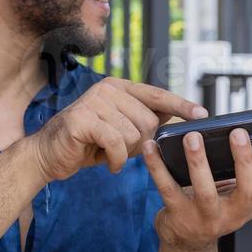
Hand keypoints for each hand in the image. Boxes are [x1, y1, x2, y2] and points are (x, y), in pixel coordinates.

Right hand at [30, 79, 207, 181]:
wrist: (48, 155)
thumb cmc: (89, 144)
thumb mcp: (121, 129)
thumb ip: (144, 120)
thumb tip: (177, 117)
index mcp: (120, 88)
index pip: (158, 95)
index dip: (181, 105)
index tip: (203, 114)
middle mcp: (108, 89)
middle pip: (149, 121)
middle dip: (141, 144)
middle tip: (122, 150)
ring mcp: (94, 102)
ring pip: (134, 135)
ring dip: (126, 153)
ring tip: (110, 154)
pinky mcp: (82, 119)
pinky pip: (117, 144)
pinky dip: (116, 160)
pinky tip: (108, 164)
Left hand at [145, 127, 251, 251]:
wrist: (187, 243)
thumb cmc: (212, 208)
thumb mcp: (234, 196)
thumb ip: (242, 172)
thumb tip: (248, 136)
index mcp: (250, 206)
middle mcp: (233, 215)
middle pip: (247, 190)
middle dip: (243, 160)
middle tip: (237, 132)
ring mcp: (205, 219)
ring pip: (204, 191)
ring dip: (198, 162)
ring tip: (192, 137)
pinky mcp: (178, 217)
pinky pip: (167, 188)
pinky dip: (158, 166)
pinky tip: (152, 147)